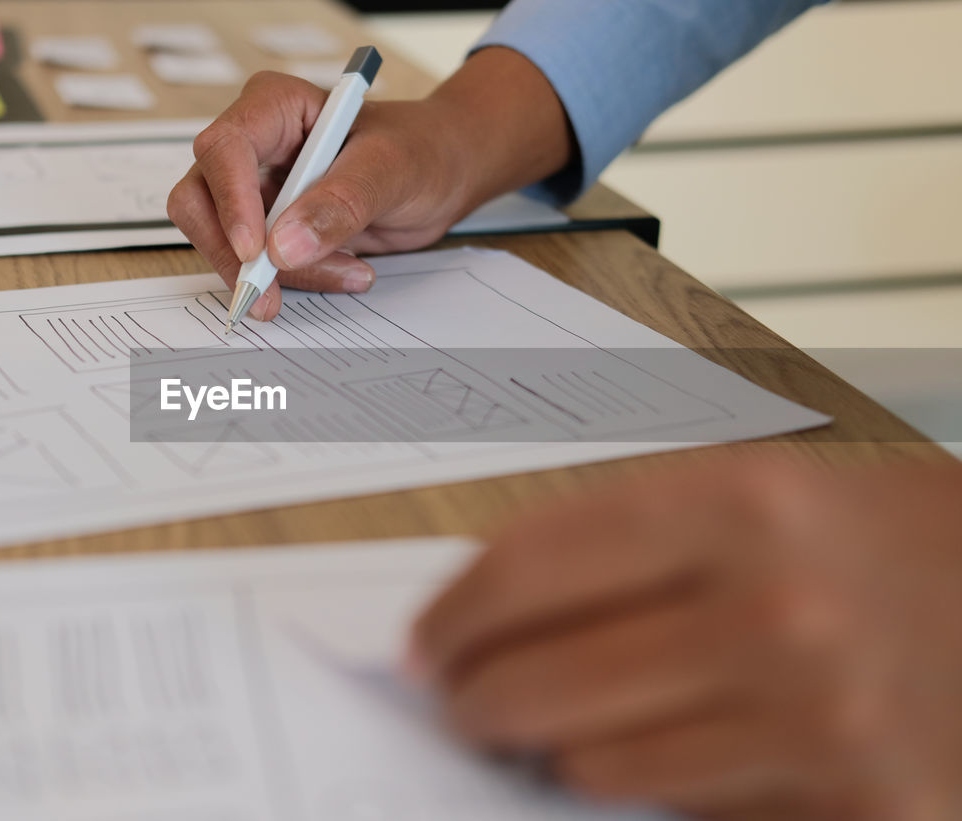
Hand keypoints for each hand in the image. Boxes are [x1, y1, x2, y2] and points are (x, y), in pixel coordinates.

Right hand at [167, 47, 572, 320]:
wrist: (442, 173)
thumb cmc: (421, 149)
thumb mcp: (391, 169)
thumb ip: (340, 203)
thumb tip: (283, 245)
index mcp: (275, 106)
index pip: (225, 149)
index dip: (231, 202)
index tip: (257, 250)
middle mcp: (253, 144)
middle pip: (201, 200)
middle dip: (233, 253)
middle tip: (270, 295)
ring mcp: (254, 187)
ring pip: (222, 241)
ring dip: (274, 272)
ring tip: (346, 273)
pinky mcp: (266, 225)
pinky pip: (255, 263)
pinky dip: (293, 278)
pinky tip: (343, 272)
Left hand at [408, 457, 961, 819]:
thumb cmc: (858, 537)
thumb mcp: (740, 495)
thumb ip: (609, 547)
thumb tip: (479, 618)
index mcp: (738, 507)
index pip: (528, 570)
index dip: (452, 617)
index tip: (424, 644)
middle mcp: (779, 613)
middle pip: (540, 684)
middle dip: (473, 700)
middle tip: (460, 699)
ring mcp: (823, 722)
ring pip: (595, 769)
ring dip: (557, 750)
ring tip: (566, 720)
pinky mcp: (859, 808)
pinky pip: (682, 812)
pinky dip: (651, 783)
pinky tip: (665, 745)